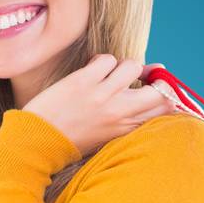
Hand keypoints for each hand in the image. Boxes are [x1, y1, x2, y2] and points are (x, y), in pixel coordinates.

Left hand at [21, 55, 178, 155]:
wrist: (35, 143)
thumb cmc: (70, 140)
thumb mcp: (106, 136)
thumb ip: (128, 117)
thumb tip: (149, 87)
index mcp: (126, 129)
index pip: (167, 108)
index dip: (168, 94)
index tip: (156, 89)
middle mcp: (120, 112)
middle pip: (161, 89)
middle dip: (155, 78)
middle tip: (138, 78)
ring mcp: (103, 96)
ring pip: (133, 66)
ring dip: (123, 67)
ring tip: (108, 75)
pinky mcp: (84, 81)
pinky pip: (107, 59)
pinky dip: (101, 62)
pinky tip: (89, 72)